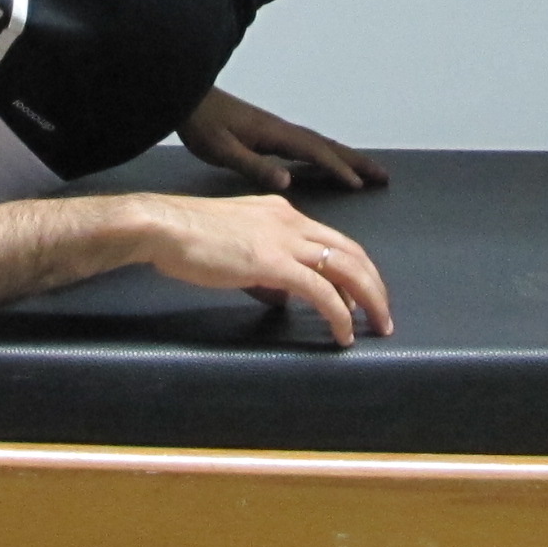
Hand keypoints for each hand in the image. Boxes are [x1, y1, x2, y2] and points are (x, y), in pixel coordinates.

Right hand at [135, 193, 392, 344]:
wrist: (163, 227)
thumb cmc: (187, 239)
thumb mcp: (236, 247)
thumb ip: (264, 271)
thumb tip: (283, 298)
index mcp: (282, 213)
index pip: (333, 240)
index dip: (356, 270)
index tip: (363, 297)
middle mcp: (290, 220)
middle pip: (351, 251)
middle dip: (374, 285)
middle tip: (384, 315)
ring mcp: (283, 239)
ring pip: (346, 267)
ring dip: (369, 299)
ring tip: (378, 326)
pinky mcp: (273, 262)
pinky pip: (320, 290)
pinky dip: (339, 313)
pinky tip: (343, 333)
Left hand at [178, 88, 391, 194]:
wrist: (186, 97)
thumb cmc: (201, 125)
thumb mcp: (222, 150)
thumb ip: (254, 166)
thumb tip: (288, 182)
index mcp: (274, 135)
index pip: (314, 152)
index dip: (337, 168)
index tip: (359, 184)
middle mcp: (281, 130)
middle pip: (327, 145)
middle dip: (355, 161)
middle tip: (383, 176)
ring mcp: (276, 130)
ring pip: (320, 144)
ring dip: (345, 157)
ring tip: (367, 173)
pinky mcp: (268, 133)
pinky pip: (307, 146)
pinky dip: (326, 155)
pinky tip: (327, 165)